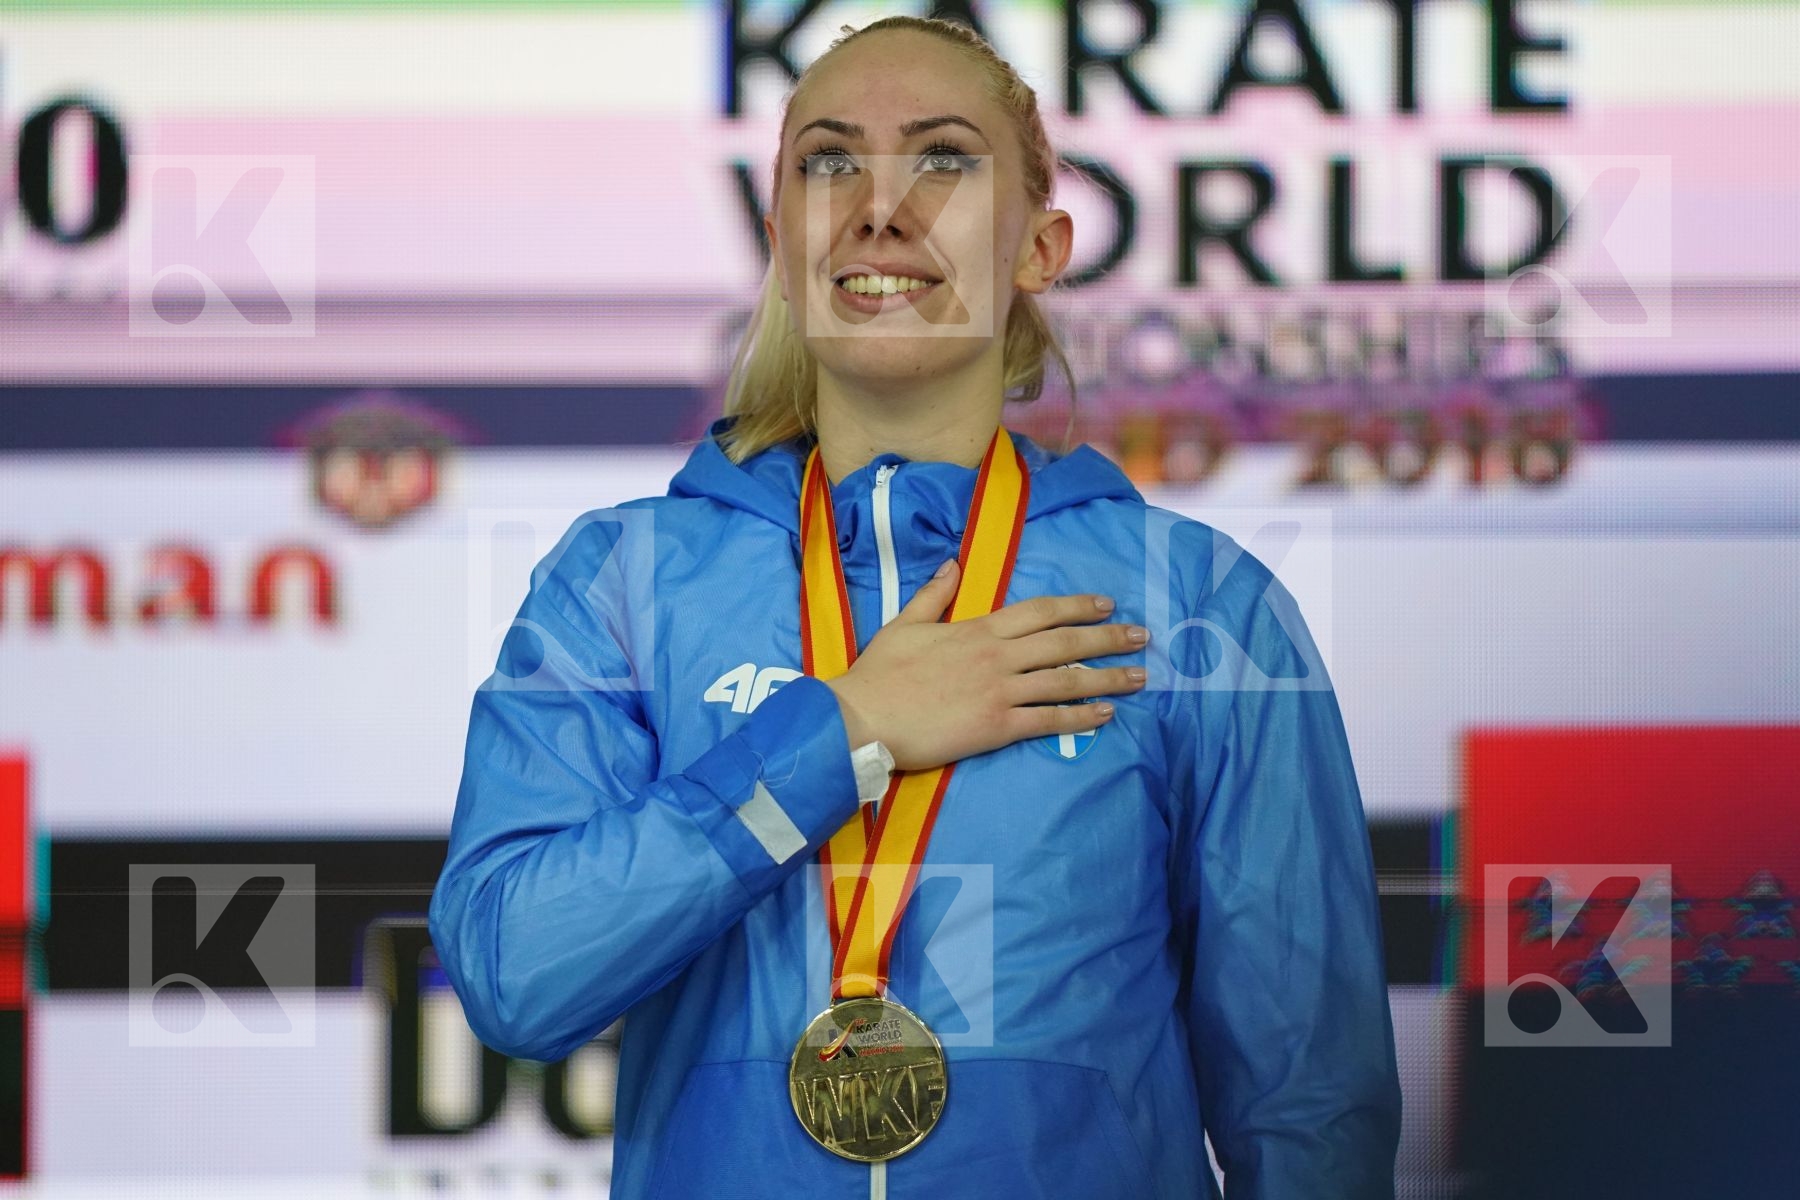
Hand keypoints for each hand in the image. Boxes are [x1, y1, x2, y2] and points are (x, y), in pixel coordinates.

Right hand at [823, 559, 1148, 771]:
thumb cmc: (879, 674)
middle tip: (1141, 637)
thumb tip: (953, 565)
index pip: (1039, 611)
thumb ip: (934, 594)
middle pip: (1064, 642)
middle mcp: (997, 656)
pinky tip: (1107, 714)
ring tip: (1138, 676)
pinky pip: (1048, 720)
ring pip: (1065, 680)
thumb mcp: (904, 623)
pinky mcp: (996, 727)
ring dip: (1106, 677)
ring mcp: (999, 692)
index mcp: (977, 629)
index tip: (1106, 604)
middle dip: (1107, 638)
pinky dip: (1081, 716)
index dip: (1077, 606)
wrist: (863, 719)